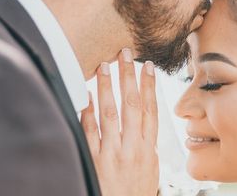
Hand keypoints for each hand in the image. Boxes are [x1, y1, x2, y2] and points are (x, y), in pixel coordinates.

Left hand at [81, 48, 158, 195]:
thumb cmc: (135, 194)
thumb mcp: (149, 169)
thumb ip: (146, 144)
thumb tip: (144, 122)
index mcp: (148, 149)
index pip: (150, 110)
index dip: (150, 86)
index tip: (148, 66)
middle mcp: (132, 148)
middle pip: (131, 104)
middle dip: (128, 77)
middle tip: (124, 54)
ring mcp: (112, 154)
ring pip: (109, 113)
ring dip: (106, 87)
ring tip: (103, 66)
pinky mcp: (93, 161)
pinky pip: (89, 132)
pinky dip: (87, 112)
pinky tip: (85, 95)